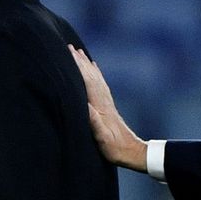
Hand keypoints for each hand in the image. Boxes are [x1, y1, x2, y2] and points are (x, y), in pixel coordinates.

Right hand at [68, 46, 147, 171]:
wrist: (131, 152)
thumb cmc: (114, 147)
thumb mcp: (101, 137)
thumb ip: (93, 120)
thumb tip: (84, 105)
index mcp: (99, 106)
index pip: (86, 81)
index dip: (78, 66)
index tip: (69, 52)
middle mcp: (103, 100)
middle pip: (91, 76)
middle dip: (80, 61)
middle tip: (70, 47)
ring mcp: (107, 102)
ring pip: (95, 78)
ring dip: (87, 65)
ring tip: (80, 53)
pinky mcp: (108, 106)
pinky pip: (100, 84)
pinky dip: (96, 74)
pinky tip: (94, 68)